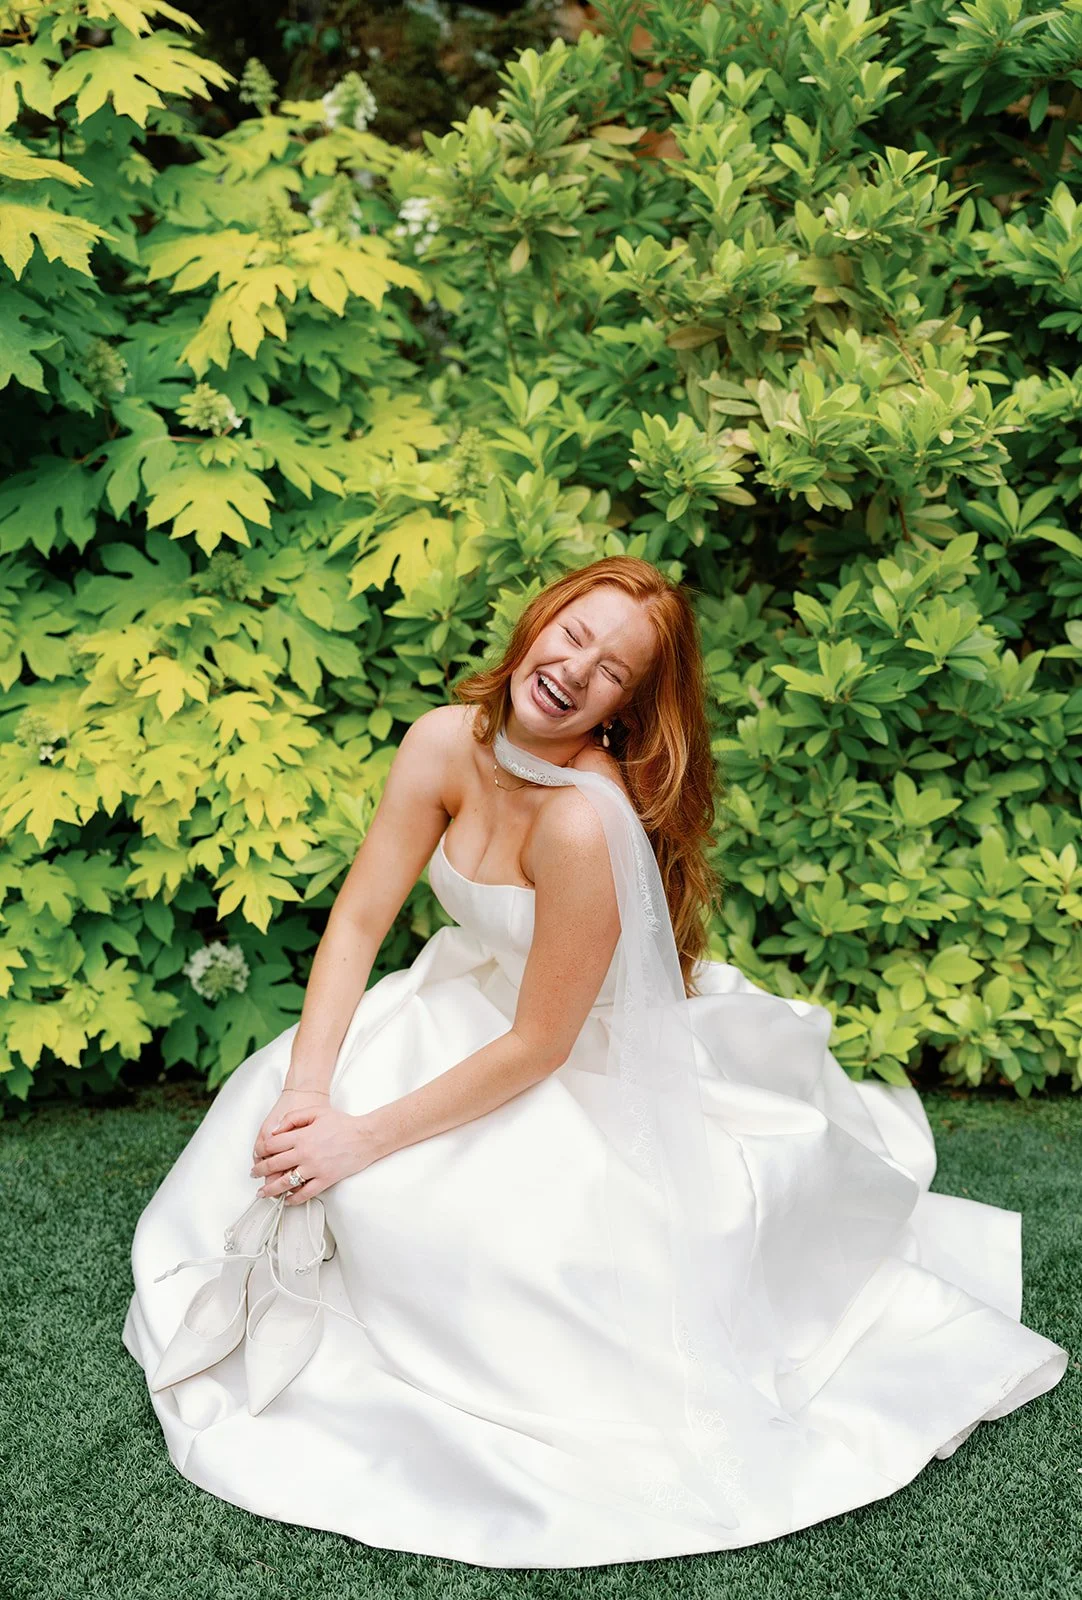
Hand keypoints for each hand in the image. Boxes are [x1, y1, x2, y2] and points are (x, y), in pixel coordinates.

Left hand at [250, 1104, 382, 1203]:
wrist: (365, 1136)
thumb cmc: (342, 1123)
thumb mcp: (316, 1112)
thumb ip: (293, 1118)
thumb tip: (274, 1130)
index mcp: (301, 1137)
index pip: (271, 1146)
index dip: (260, 1151)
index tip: (257, 1155)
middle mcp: (305, 1154)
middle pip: (274, 1165)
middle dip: (260, 1171)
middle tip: (254, 1174)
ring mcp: (314, 1169)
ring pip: (286, 1183)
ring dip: (270, 1189)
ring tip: (262, 1193)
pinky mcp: (325, 1180)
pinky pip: (305, 1193)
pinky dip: (294, 1199)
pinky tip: (287, 1200)